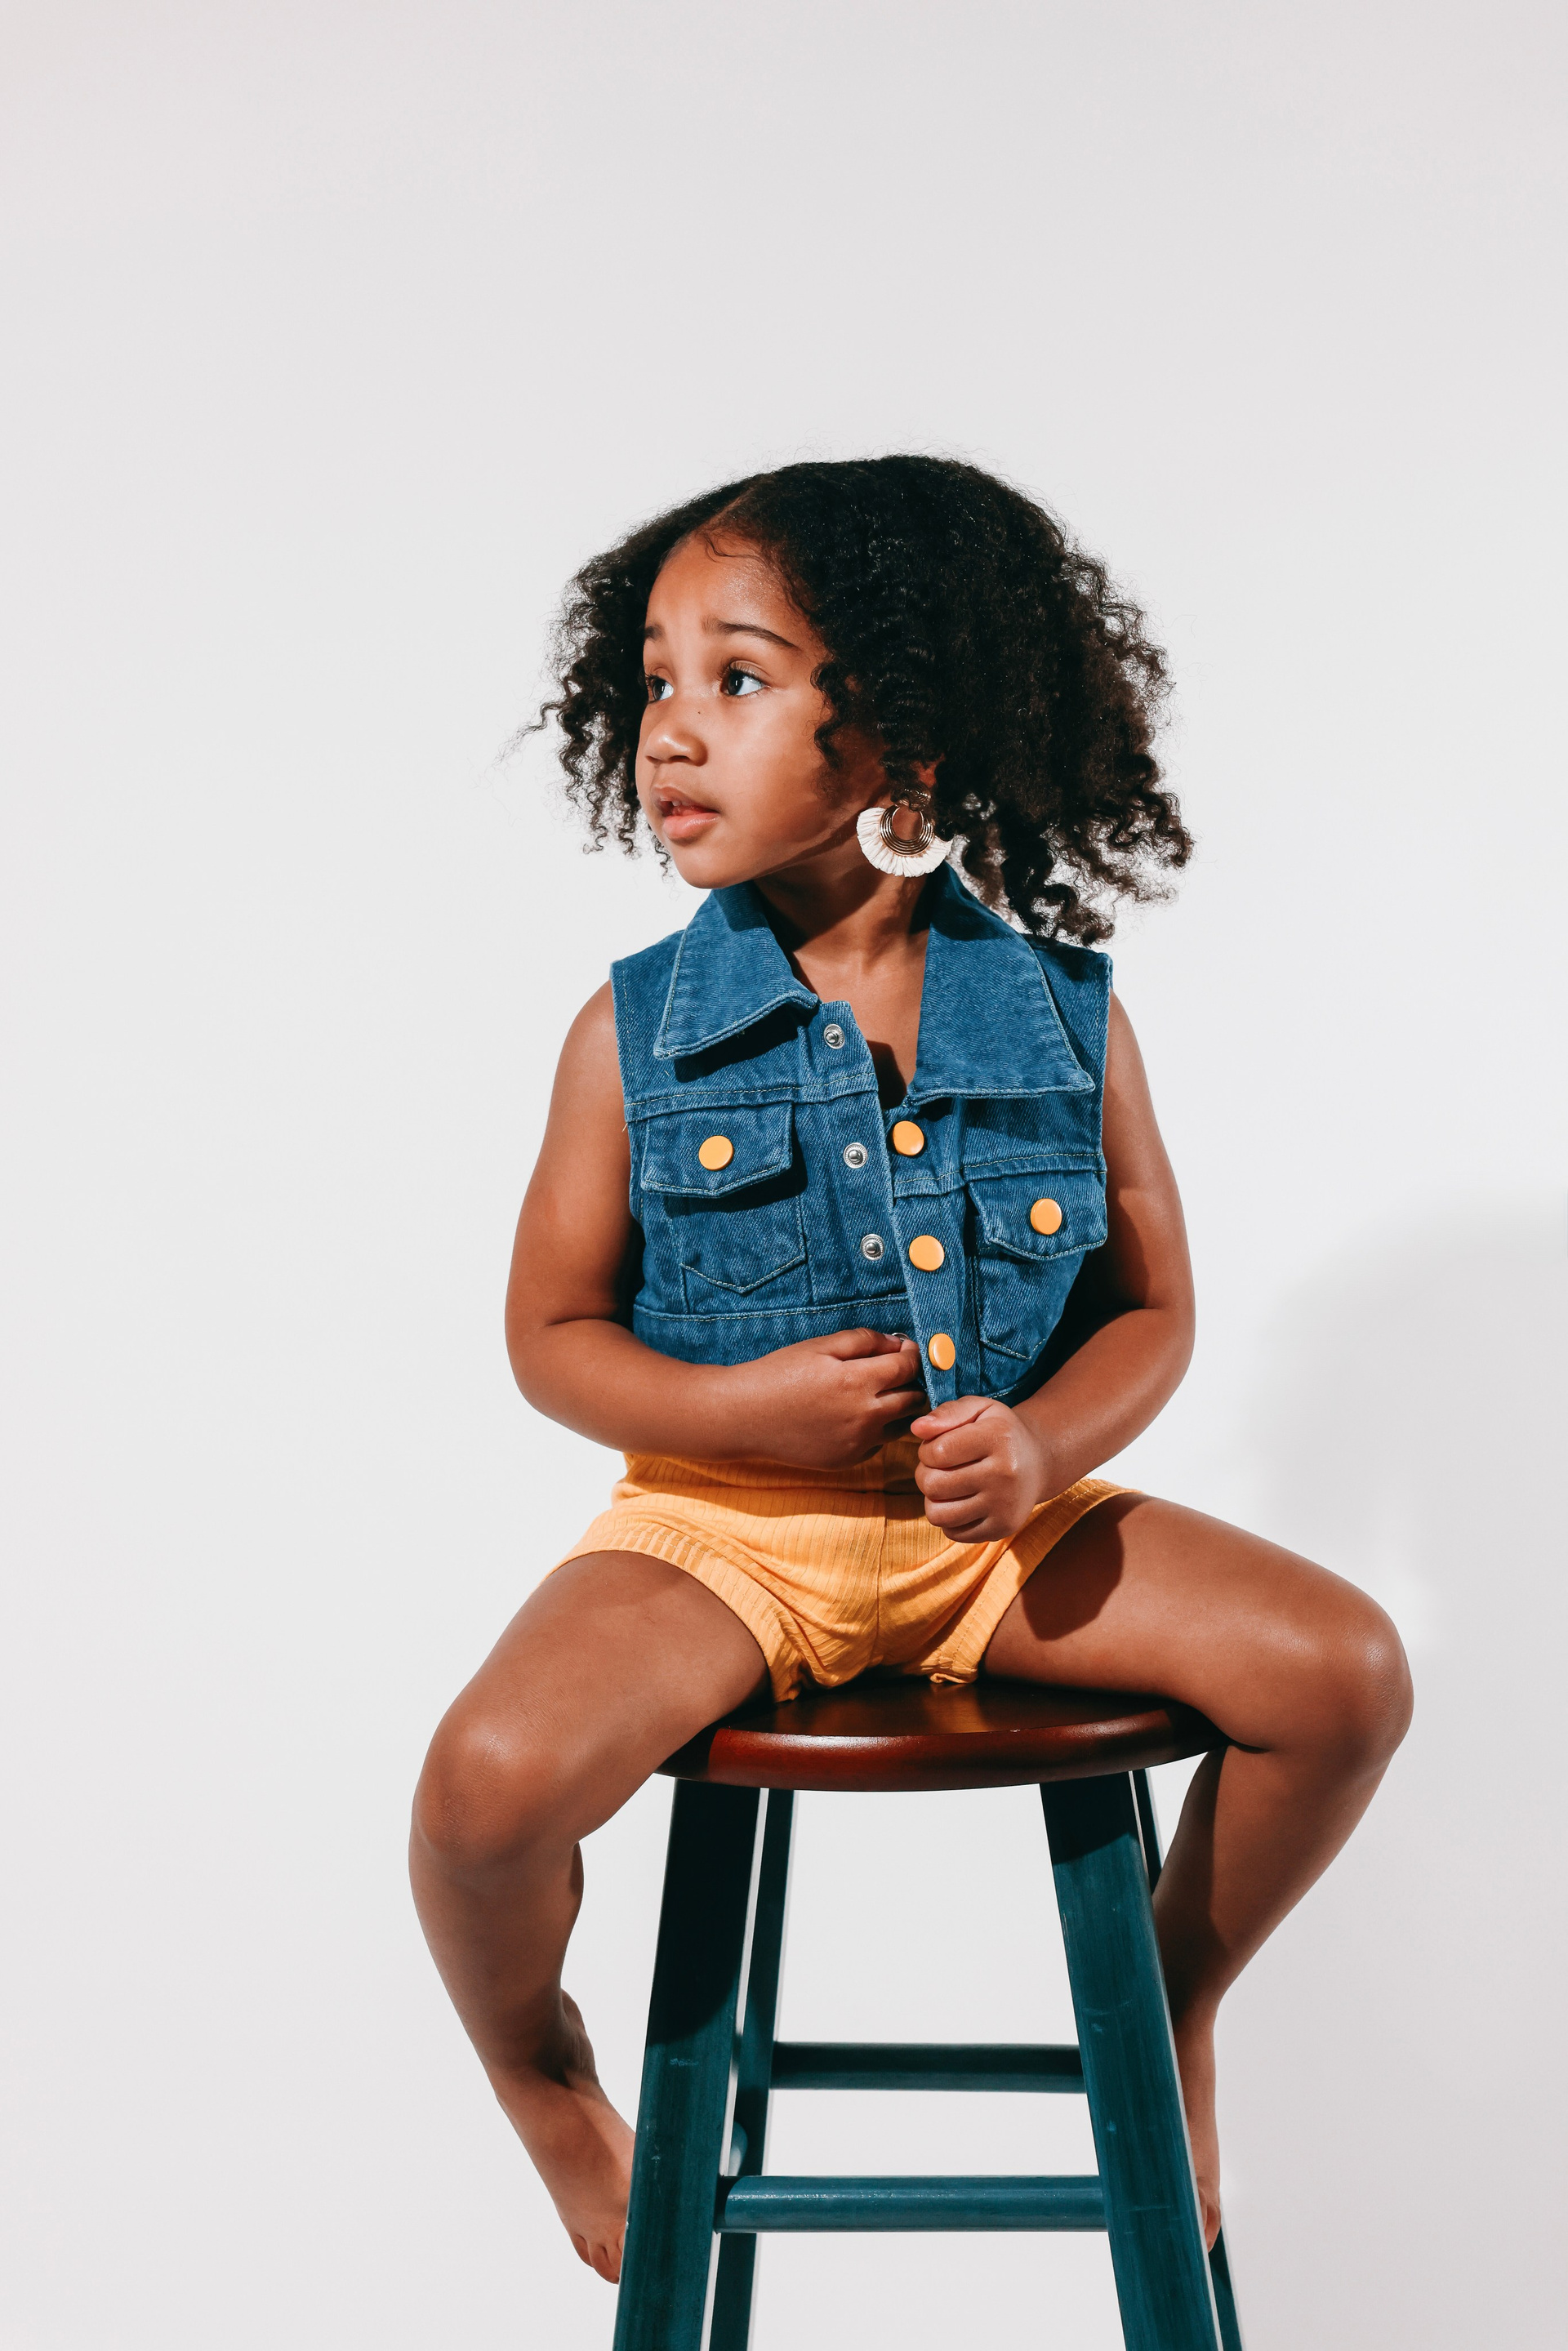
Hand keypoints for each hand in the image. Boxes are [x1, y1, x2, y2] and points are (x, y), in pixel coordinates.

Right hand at [723, 1329, 925, 1467]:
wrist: (745, 1417)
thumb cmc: (780, 1374)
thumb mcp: (820, 1346)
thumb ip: (864, 1341)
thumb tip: (898, 1343)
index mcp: (858, 1382)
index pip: (908, 1367)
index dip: (912, 1353)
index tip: (905, 1348)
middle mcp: (865, 1417)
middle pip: (915, 1399)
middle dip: (912, 1381)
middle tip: (896, 1371)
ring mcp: (858, 1443)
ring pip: (903, 1425)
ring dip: (900, 1408)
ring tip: (879, 1394)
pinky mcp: (848, 1460)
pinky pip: (879, 1444)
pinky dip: (877, 1429)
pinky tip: (854, 1416)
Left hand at [909, 1395, 1053, 1542]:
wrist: (1037, 1462)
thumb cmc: (999, 1432)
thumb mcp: (979, 1410)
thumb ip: (947, 1412)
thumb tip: (917, 1427)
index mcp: (999, 1438)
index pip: (936, 1452)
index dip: (926, 1450)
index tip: (938, 1448)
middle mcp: (1005, 1474)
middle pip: (933, 1485)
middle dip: (925, 1475)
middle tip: (939, 1468)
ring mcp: (1005, 1505)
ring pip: (938, 1515)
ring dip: (933, 1500)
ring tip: (946, 1486)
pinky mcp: (1003, 1528)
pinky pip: (952, 1532)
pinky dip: (949, 1519)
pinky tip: (961, 1502)